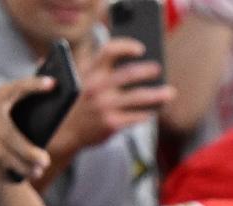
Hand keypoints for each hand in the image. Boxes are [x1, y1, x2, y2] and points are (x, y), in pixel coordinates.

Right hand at [0, 74, 57, 183]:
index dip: (33, 85)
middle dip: (28, 151)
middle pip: (8, 135)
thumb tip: (55, 104)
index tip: (54, 83)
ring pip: (2, 155)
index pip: (14, 88)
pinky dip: (15, 172)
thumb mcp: (20, 114)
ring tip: (40, 170)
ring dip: (23, 166)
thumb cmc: (14, 124)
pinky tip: (29, 175)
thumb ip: (33, 109)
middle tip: (46, 161)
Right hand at [48, 39, 173, 158]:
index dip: (126, 46)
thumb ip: (90, 69)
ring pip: (139, 97)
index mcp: (88, 73)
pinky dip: (148, 113)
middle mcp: (97, 88)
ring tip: (169, 93)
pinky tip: (155, 111)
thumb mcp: (74, 82)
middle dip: (147, 70)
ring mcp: (105, 107)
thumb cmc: (74, 105)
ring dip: (157, 94)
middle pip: (129, 74)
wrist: (63, 133)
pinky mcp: (111, 124)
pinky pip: (137, 117)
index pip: (109, 51)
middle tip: (158, 70)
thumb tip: (113, 60)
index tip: (140, 49)